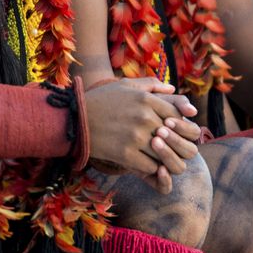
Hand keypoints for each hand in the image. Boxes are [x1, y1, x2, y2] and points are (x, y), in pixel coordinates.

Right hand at [86, 77, 202, 194]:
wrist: (74, 119)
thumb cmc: (100, 100)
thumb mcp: (125, 85)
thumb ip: (151, 84)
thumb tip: (173, 91)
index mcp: (146, 99)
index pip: (177, 116)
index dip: (178, 127)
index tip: (170, 132)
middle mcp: (144, 117)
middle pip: (174, 137)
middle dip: (173, 144)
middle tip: (168, 149)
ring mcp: (136, 136)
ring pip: (164, 154)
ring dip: (162, 158)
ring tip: (156, 158)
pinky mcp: (126, 154)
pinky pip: (150, 167)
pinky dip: (150, 168)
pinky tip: (144, 164)